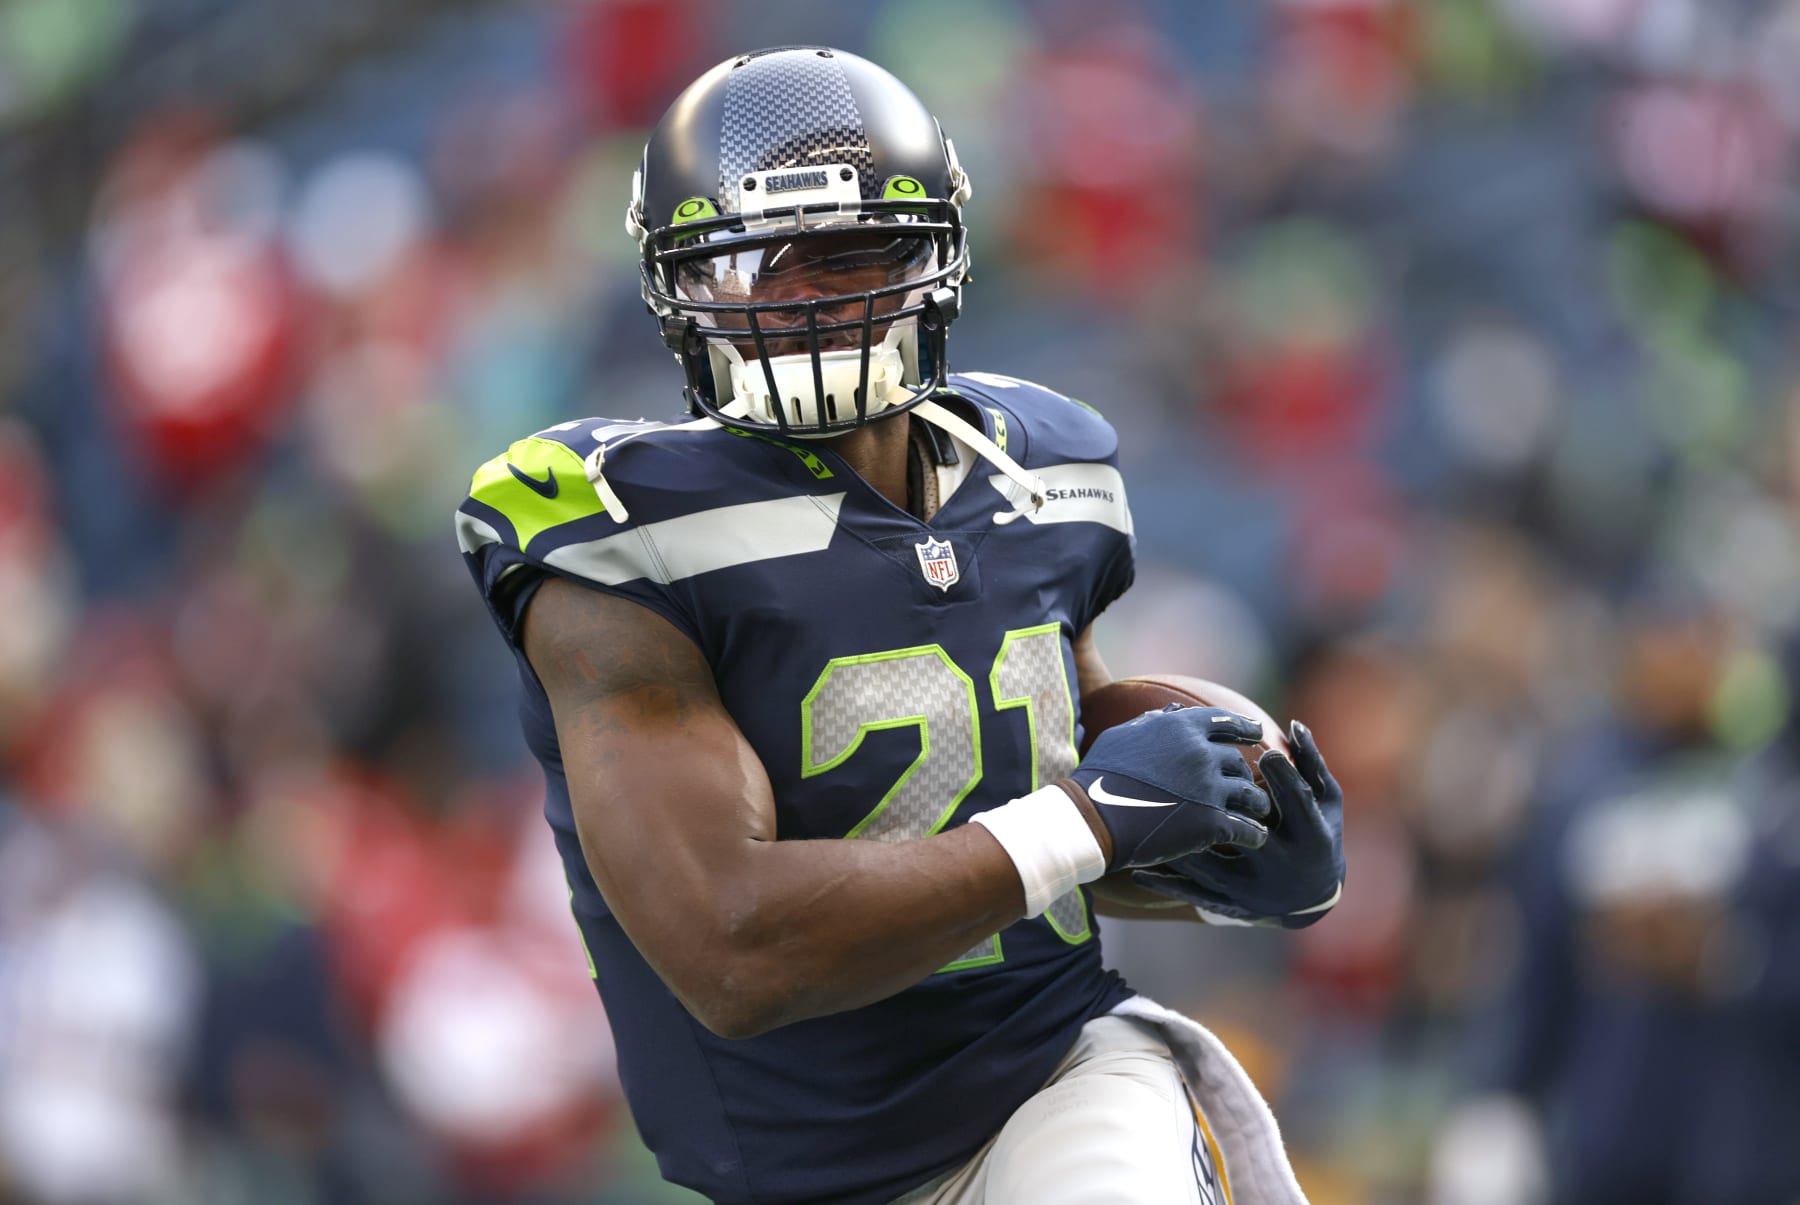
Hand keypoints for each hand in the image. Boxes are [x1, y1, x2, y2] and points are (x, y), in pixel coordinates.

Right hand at [1065, 705, 1272, 870]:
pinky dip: (1253, 834)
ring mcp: (1208, 788)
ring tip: (1258, 812)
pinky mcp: (1209, 822)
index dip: (1245, 727)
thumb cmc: (1099, 776)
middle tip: (1245, 785)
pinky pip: (1245, 828)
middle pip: (1238, 762)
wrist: (1090, 818)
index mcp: (1181, 728)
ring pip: (1250, 794)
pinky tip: (1254, 839)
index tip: (1256, 733)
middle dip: (1242, 774)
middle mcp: (1200, 753)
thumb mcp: (1121, 737)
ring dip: (1256, 803)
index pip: (1225, 721)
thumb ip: (1152, 722)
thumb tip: (1173, 709)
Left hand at [1132, 721, 1343, 926]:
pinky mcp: (1232, 904)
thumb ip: (1310, 762)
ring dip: (1178, 845)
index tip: (1262, 751)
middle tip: (1187, 783)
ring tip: (1147, 820)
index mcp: (1310, 836)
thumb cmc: (1319, 832)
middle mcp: (1281, 866)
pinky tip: (1137, 870)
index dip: (1280, 775)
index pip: (1296, 801)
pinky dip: (1165, 882)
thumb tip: (1294, 724)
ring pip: (1212, 866)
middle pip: (1249, 836)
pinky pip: (1193, 893)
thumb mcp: (1326, 799)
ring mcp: (1253, 889)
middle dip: (1220, 810)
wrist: (1312, 896)